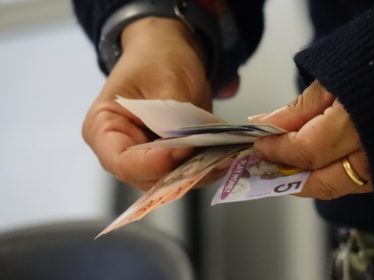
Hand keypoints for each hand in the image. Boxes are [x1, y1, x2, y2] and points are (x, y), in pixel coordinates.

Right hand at [82, 17, 211, 189]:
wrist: (168, 50)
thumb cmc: (156, 58)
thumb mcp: (165, 79)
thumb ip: (172, 116)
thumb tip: (188, 144)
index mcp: (103, 128)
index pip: (123, 162)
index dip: (153, 164)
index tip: (183, 151)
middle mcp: (122, 150)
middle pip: (148, 178)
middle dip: (181, 172)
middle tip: (214, 160)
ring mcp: (147, 157)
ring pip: (170, 180)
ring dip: (198, 173)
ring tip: (225, 158)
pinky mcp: (170, 157)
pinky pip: (186, 170)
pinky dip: (205, 166)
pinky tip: (225, 155)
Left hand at [251, 80, 372, 198]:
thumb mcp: (332, 81)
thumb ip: (298, 110)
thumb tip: (264, 127)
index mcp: (357, 124)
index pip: (306, 151)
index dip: (277, 150)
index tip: (259, 143)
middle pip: (323, 183)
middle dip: (290, 177)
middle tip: (269, 164)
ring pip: (339, 187)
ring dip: (309, 180)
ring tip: (289, 164)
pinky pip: (356, 183)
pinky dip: (332, 176)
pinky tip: (317, 163)